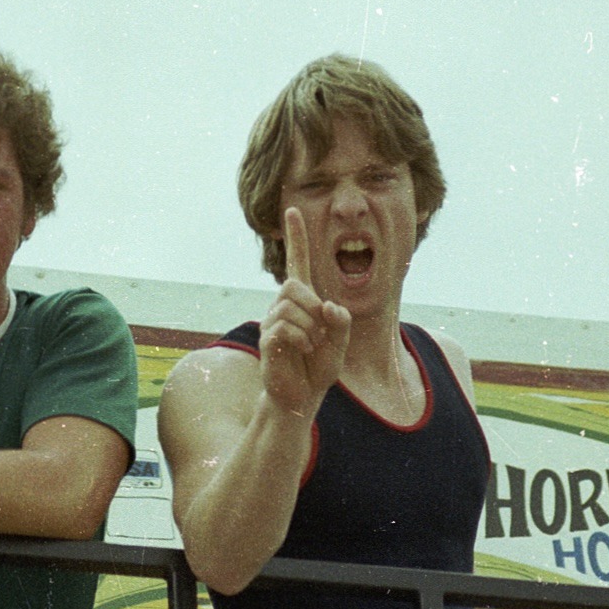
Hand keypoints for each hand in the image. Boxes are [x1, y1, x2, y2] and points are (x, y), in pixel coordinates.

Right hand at [258, 208, 350, 416]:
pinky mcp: (266, 341)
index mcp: (302, 301)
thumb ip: (341, 322)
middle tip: (319, 333)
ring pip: (291, 308)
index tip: (292, 211)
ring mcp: (271, 323)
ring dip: (311, 329)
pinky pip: (285, 328)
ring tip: (311, 347)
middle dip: (313, 307)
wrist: (300, 398)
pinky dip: (302, 340)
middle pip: (294, 285)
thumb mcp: (340, 343)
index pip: (297, 263)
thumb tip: (327, 306)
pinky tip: (302, 352)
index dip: (297, 238)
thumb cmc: (318, 368)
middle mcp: (282, 307)